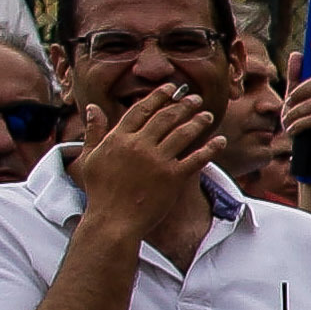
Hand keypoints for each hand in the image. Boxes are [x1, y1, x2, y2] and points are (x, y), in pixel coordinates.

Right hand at [71, 81, 216, 231]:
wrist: (113, 221)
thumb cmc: (100, 191)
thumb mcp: (90, 158)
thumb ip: (94, 131)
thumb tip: (93, 107)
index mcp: (118, 139)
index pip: (141, 110)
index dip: (158, 97)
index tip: (170, 89)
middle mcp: (138, 146)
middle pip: (165, 118)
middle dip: (183, 105)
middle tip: (196, 98)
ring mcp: (157, 161)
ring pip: (182, 134)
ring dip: (197, 121)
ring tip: (207, 114)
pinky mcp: (172, 177)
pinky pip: (196, 159)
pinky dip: (210, 148)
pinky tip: (220, 141)